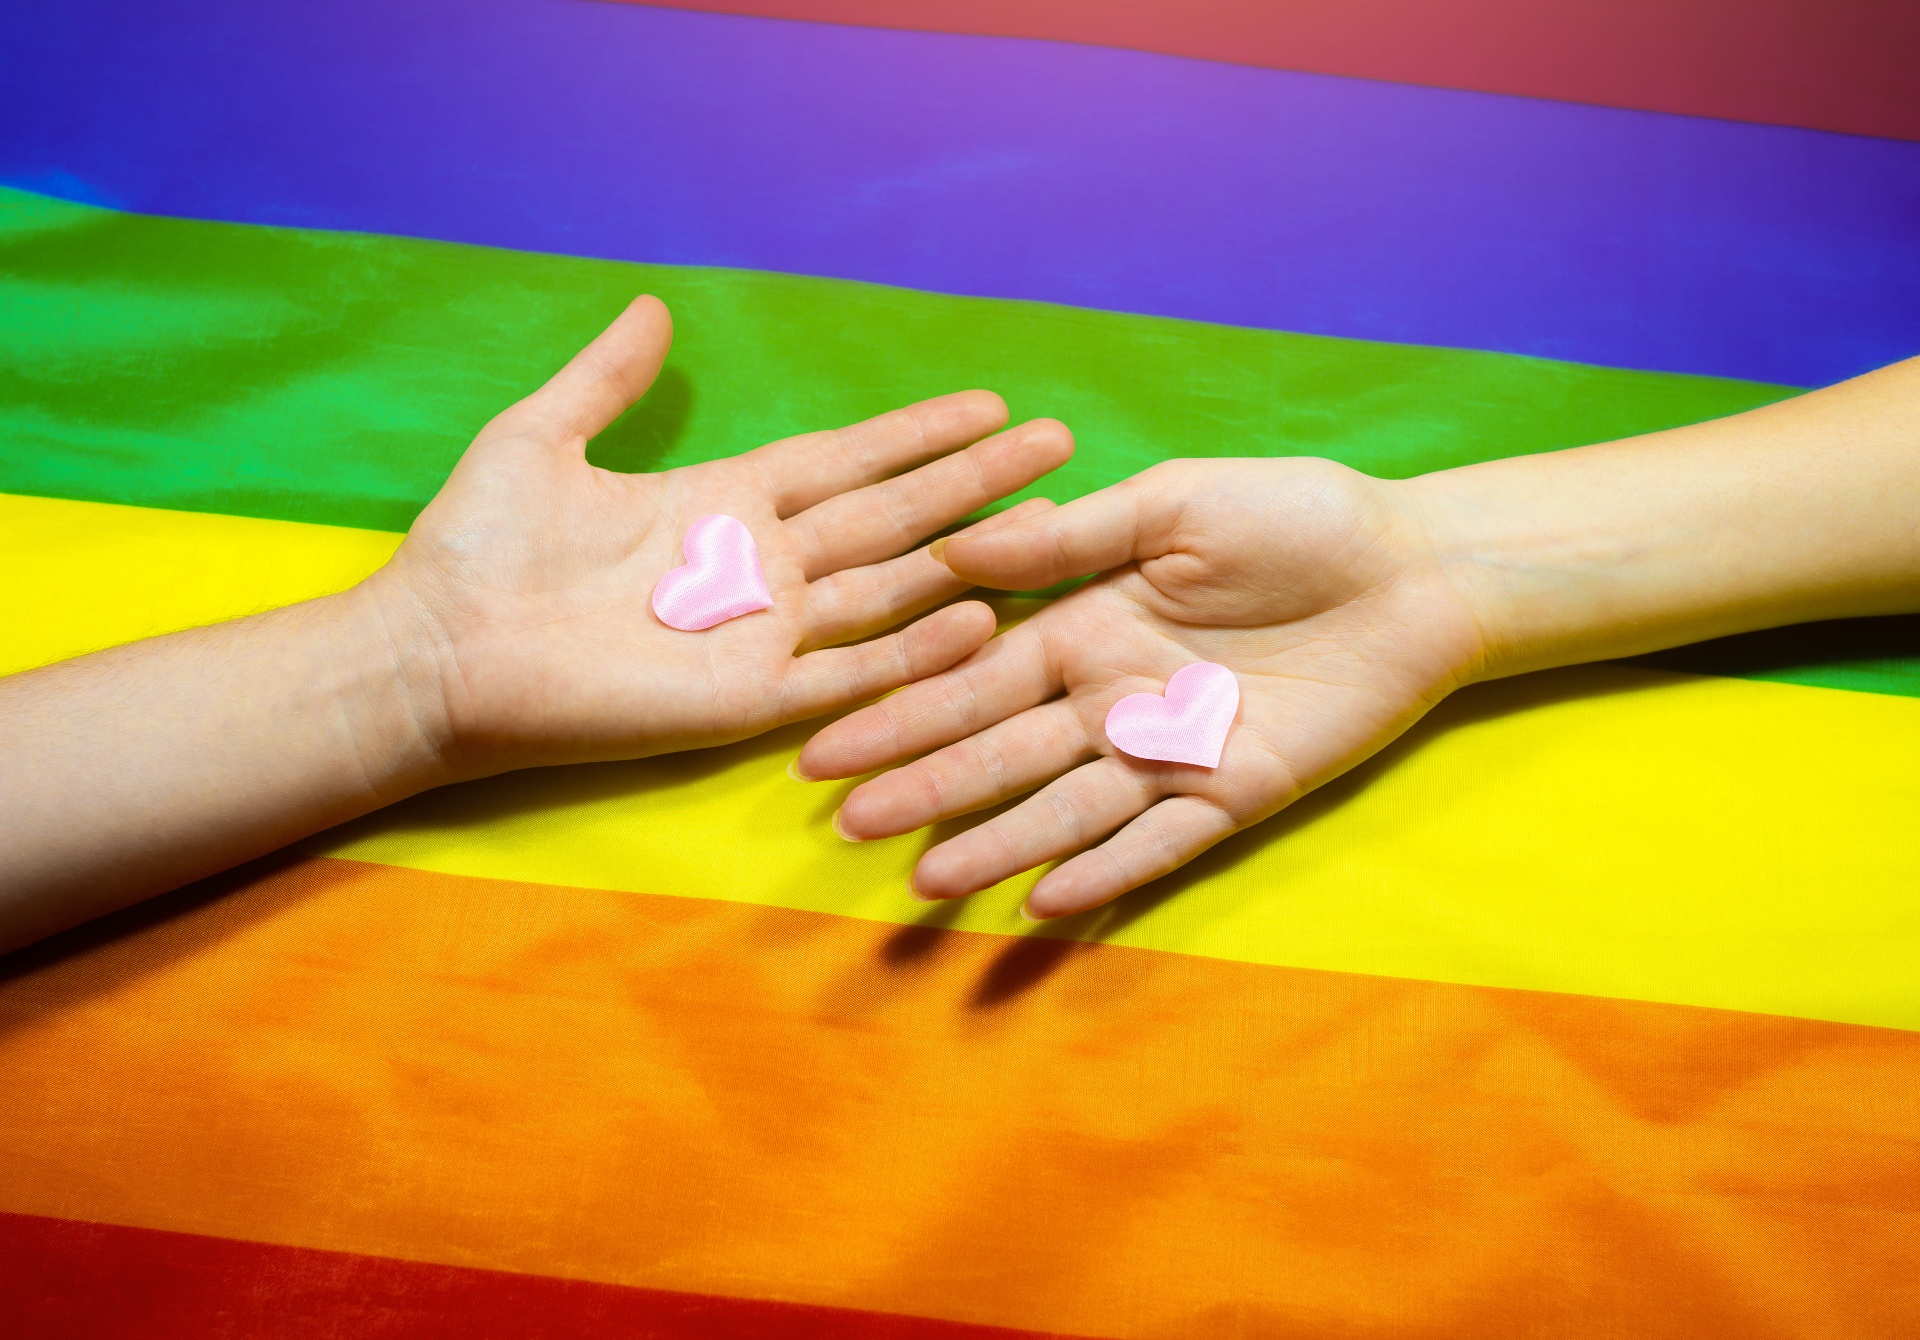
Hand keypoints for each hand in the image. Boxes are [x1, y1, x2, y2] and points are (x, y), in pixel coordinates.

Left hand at [374, 296, 1073, 776]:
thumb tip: (658, 307)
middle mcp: (762, 565)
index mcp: (724, 502)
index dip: (915, 435)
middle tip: (1055, 443)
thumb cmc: (481, 549)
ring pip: (890, 586)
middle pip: (891, 514)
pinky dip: (914, 649)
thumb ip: (608, 379)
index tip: (986, 405)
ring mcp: (763, 633)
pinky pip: (848, 671)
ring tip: (1047, 518)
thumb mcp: (541, 438)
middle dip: (972, 480)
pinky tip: (979, 616)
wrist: (441, 652)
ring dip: (967, 555)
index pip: (846, 461)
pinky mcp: (748, 699)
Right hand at [796, 457, 1485, 917]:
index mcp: (1089, 627)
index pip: (977, 678)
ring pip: (1067, 810)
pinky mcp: (1235, 793)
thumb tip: (959, 553)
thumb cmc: (1298, 519)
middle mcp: (1114, 700)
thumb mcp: (1175, 504)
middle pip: (1003, 754)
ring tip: (928, 883)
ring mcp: (1172, 754)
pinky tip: (1047, 901)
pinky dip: (1108, 873)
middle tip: (846, 826)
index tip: (827, 743)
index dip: (904, 712)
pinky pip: (1161, 843)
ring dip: (999, 846)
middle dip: (925, 788)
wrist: (1416, 566)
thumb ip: (1075, 539)